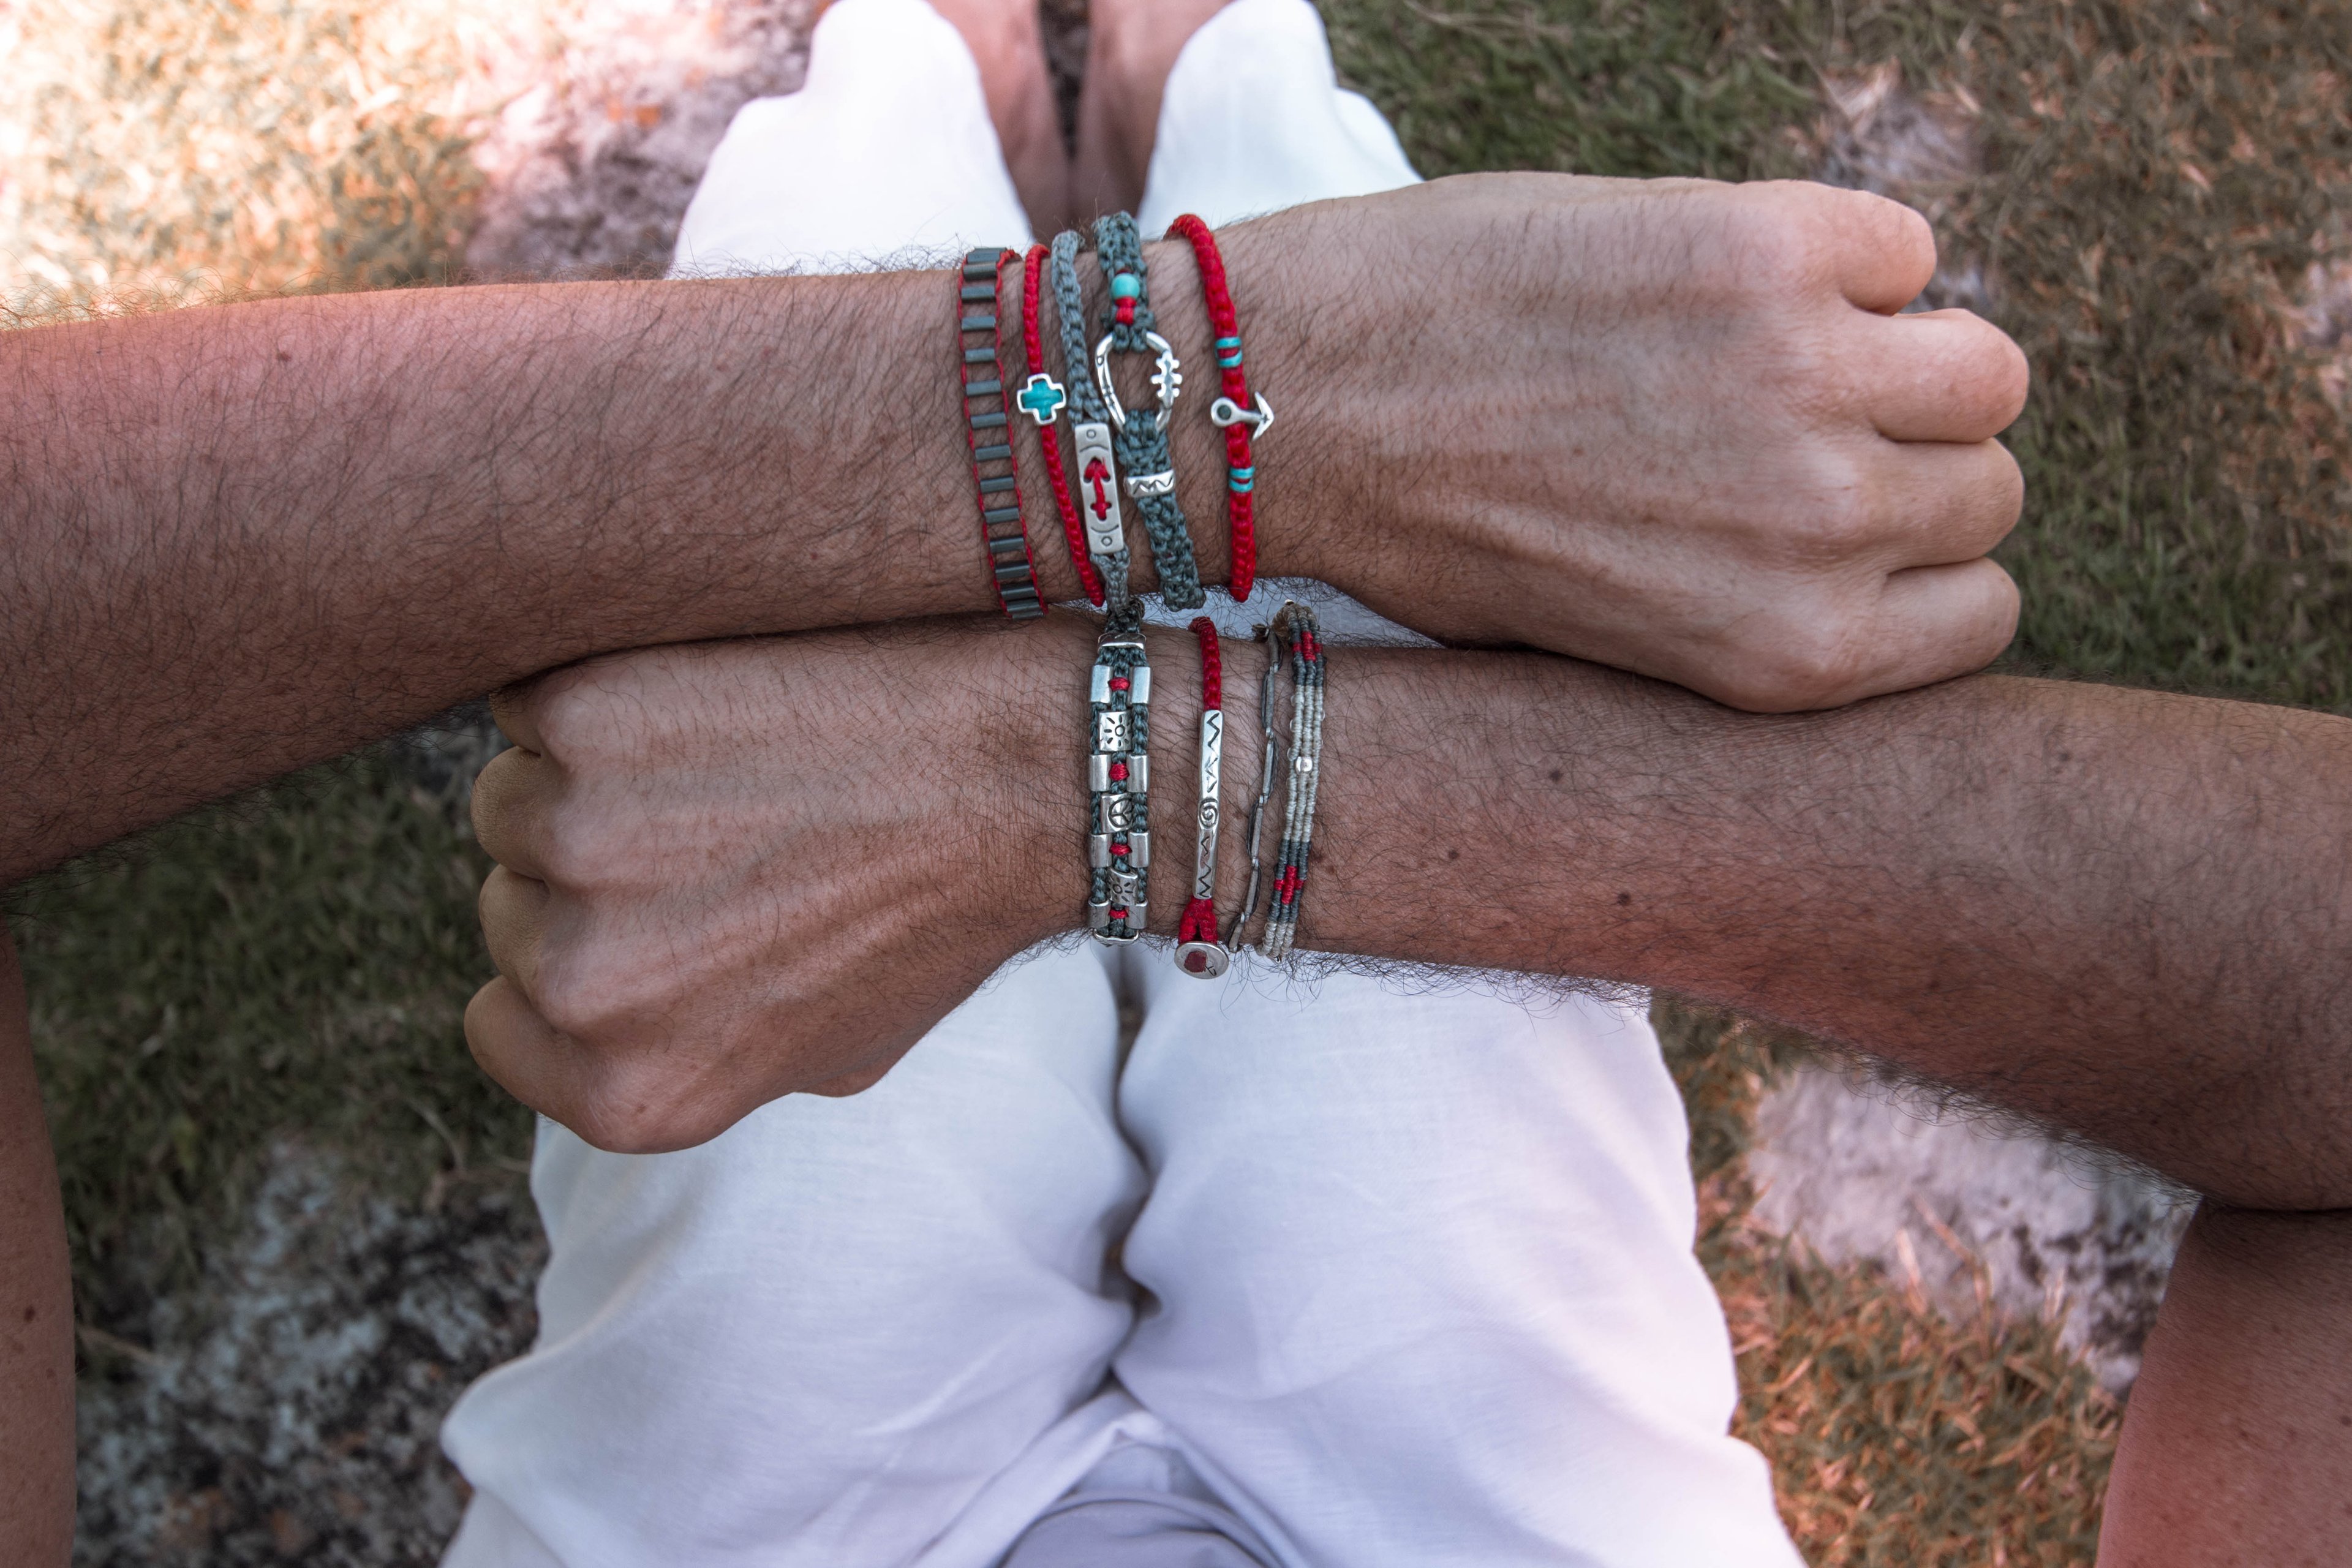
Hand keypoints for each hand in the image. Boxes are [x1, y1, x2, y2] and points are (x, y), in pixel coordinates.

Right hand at [463, 622, 1072, 1151]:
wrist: (1033, 776)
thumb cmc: (944, 912)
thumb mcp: (829, 1053)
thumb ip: (693, 1057)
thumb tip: (605, 1026)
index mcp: (627, 1091)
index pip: (500, 1024)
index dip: (581, 958)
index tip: (661, 914)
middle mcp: (583, 984)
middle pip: (510, 900)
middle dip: (593, 864)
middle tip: (721, 826)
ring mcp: (571, 837)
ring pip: (516, 789)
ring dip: (594, 768)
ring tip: (731, 760)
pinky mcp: (582, 712)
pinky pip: (539, 694)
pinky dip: (606, 678)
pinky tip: (718, 692)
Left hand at [1217, 172, 2027, 710]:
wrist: (1296, 410)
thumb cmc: (1432, 532)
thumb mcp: (1617, 640)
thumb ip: (1762, 609)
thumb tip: (1867, 550)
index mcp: (1793, 656)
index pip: (1981, 609)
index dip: (1919, 559)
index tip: (1858, 525)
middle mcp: (1824, 531)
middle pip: (1986, 483)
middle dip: (1908, 455)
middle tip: (1803, 425)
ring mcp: (1804, 381)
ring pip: (1980, 365)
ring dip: (1901, 349)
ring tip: (1787, 347)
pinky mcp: (1763, 251)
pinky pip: (1903, 244)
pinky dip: (1842, 252)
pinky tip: (1732, 275)